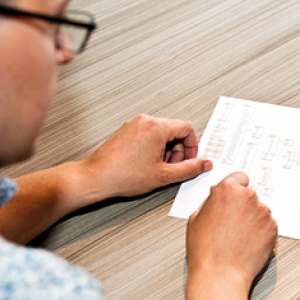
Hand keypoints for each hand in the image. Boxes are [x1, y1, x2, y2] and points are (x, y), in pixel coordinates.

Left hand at [81, 114, 211, 198]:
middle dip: (179, 150)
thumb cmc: (122, 176)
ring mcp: (133, 125)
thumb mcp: (165, 176)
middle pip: (175, 130)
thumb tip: (204, 164)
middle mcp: (145, 122)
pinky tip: (148, 165)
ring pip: (162, 134)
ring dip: (167, 151)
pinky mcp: (126, 132)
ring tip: (159, 168)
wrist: (96, 178)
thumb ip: (190, 169)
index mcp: (156, 127)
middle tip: (174, 167)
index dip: (193, 147)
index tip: (190, 160)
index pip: (187, 128)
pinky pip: (148, 135)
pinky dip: (154, 149)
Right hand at [186, 172, 276, 289]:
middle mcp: (248, 197)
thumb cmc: (206, 250)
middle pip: (250, 195)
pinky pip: (267, 225)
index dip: (235, 189)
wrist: (221, 274)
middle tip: (231, 223)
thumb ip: (210, 200)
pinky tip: (247, 243)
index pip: (239, 177)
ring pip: (260, 211)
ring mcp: (263, 212)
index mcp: (227, 189)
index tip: (234, 197)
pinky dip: (260, 232)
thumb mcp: (196, 217)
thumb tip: (216, 195)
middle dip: (243, 206)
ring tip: (237, 237)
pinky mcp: (273, 228)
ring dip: (252, 219)